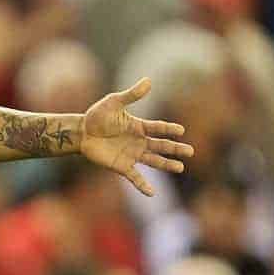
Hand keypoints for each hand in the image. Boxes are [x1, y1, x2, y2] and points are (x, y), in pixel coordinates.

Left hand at [80, 78, 193, 195]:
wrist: (82, 132)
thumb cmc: (97, 116)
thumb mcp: (113, 103)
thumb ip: (131, 95)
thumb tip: (148, 81)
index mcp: (139, 126)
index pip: (158, 128)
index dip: (169, 129)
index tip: (181, 131)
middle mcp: (139, 141)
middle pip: (161, 146)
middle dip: (175, 148)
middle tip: (191, 151)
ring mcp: (132, 155)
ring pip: (153, 161)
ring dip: (166, 164)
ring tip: (180, 168)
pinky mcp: (122, 166)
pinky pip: (135, 177)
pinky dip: (143, 185)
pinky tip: (152, 193)